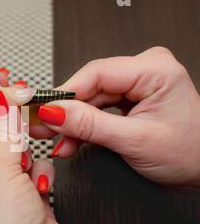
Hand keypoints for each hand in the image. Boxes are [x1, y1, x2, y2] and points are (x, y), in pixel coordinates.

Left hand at [0, 99, 77, 223]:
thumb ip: (4, 132)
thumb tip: (1, 99)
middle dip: (6, 118)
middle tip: (19, 92)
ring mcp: (3, 192)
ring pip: (14, 151)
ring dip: (24, 144)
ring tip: (33, 129)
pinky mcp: (27, 199)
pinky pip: (33, 169)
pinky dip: (39, 168)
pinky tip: (40, 177)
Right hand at [35, 47, 199, 185]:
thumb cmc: (191, 154)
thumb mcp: (134, 141)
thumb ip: (90, 125)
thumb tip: (53, 112)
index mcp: (154, 69)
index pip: (95, 74)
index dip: (63, 94)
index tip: (40, 110)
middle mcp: (145, 70)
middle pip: (89, 87)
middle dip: (65, 112)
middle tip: (40, 127)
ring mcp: (137, 84)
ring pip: (90, 100)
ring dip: (72, 123)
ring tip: (55, 141)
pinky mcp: (131, 98)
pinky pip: (98, 108)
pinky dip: (84, 126)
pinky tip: (70, 140)